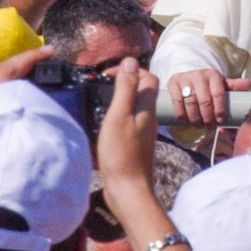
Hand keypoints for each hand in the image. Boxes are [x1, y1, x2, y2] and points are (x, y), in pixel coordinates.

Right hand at [93, 59, 161, 185]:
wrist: (128, 189)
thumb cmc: (121, 153)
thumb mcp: (119, 116)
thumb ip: (126, 89)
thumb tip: (131, 62)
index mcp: (147, 108)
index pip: (147, 78)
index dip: (130, 69)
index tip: (107, 74)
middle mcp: (150, 118)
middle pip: (143, 91)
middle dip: (125, 82)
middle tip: (103, 85)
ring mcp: (144, 132)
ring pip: (136, 107)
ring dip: (121, 99)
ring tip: (101, 101)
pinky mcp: (136, 144)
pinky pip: (130, 122)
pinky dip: (119, 116)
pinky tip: (105, 123)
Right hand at [165, 68, 227, 128]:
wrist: (188, 76)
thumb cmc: (207, 84)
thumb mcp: (220, 84)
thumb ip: (233, 86)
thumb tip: (249, 83)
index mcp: (213, 75)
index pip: (218, 94)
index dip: (219, 109)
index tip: (220, 120)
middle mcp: (199, 75)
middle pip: (204, 100)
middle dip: (208, 116)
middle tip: (209, 126)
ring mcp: (185, 78)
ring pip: (191, 102)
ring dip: (195, 117)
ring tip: (199, 125)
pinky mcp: (172, 83)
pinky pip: (177, 101)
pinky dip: (181, 114)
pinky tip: (185, 121)